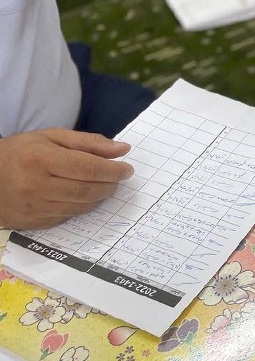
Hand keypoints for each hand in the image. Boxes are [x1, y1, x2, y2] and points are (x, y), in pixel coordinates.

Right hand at [0, 129, 132, 228]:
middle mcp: (37, 186)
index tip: (128, 169)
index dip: (114, 170)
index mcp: (42, 159)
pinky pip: (69, 217)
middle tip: (117, 177)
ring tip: (102, 185)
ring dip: (99, 196)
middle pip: (88, 190)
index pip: (89, 169)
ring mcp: (35, 208)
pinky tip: (80, 195)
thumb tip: (122, 149)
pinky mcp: (34, 223)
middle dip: (110, 184)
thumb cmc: (21, 152)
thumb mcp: (51, 137)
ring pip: (82, 206)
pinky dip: (81, 206)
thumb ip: (88, 142)